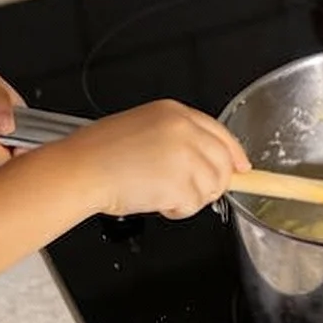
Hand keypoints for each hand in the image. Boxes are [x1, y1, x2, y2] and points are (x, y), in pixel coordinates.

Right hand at [53, 101, 249, 218]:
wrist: (80, 170)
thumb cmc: (100, 154)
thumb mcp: (144, 129)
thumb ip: (180, 140)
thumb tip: (210, 161)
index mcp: (175, 113)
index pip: (220, 133)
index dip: (233, 155)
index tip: (241, 169)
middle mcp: (185, 130)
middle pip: (223, 165)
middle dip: (209, 184)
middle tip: (181, 190)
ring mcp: (185, 156)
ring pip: (211, 188)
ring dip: (188, 198)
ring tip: (156, 190)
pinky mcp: (181, 182)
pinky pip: (193, 205)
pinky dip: (175, 210)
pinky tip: (152, 198)